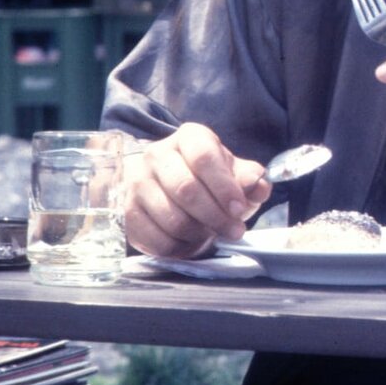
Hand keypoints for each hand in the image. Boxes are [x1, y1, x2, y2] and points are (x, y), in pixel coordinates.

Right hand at [123, 122, 271, 258]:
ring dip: (199, 233)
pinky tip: (192, 242)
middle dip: (216, 216)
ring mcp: (137, 183)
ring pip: (171, 217)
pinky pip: (155, 239)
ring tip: (213, 234)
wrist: (171, 185)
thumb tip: (257, 183)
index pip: (204, 158)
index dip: (224, 187)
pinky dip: (179, 248)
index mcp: (189, 137)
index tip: (239, 210)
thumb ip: (250, 178)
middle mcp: (157, 155)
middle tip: (234, 231)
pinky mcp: (128, 212)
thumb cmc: (209, 178)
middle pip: (186, 189)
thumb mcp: (234, 172)